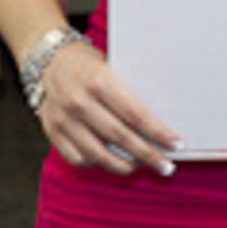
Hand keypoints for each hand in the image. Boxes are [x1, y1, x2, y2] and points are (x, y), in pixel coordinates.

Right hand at [37, 40, 179, 176]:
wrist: (50, 61)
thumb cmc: (89, 64)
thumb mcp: (111, 67)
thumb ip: (128, 92)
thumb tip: (161, 120)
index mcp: (99, 80)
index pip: (134, 113)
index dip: (157, 132)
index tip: (176, 143)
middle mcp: (79, 101)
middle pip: (120, 137)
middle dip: (147, 154)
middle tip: (166, 166)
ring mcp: (63, 119)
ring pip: (98, 154)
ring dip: (124, 165)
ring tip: (141, 166)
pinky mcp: (52, 132)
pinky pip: (78, 158)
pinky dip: (97, 163)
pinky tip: (111, 161)